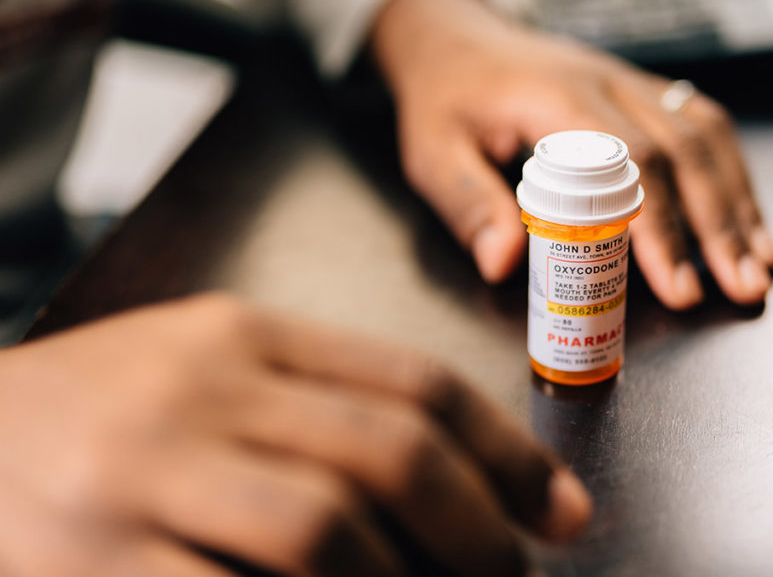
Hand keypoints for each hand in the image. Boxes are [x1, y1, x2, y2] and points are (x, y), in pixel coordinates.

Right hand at [0, 295, 589, 575]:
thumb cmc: (98, 415)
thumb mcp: (206, 373)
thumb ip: (317, 404)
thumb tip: (447, 478)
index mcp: (241, 335)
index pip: (413, 383)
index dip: (507, 453)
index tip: (562, 511)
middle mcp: (199, 388)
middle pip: (389, 453)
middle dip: (479, 529)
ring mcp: (141, 472)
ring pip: (327, 531)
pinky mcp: (94, 561)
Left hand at [372, 0, 772, 307]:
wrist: (459, 39)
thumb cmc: (447, 100)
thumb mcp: (432, 153)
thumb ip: (469, 204)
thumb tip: (503, 265)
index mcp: (557, 99)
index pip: (629, 163)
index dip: (660, 227)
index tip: (680, 289)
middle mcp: (608, 85)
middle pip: (684, 152)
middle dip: (720, 227)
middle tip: (745, 289)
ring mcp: (632, 83)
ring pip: (705, 136)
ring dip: (739, 202)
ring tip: (763, 264)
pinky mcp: (643, 92)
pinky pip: (702, 124)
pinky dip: (731, 174)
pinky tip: (748, 218)